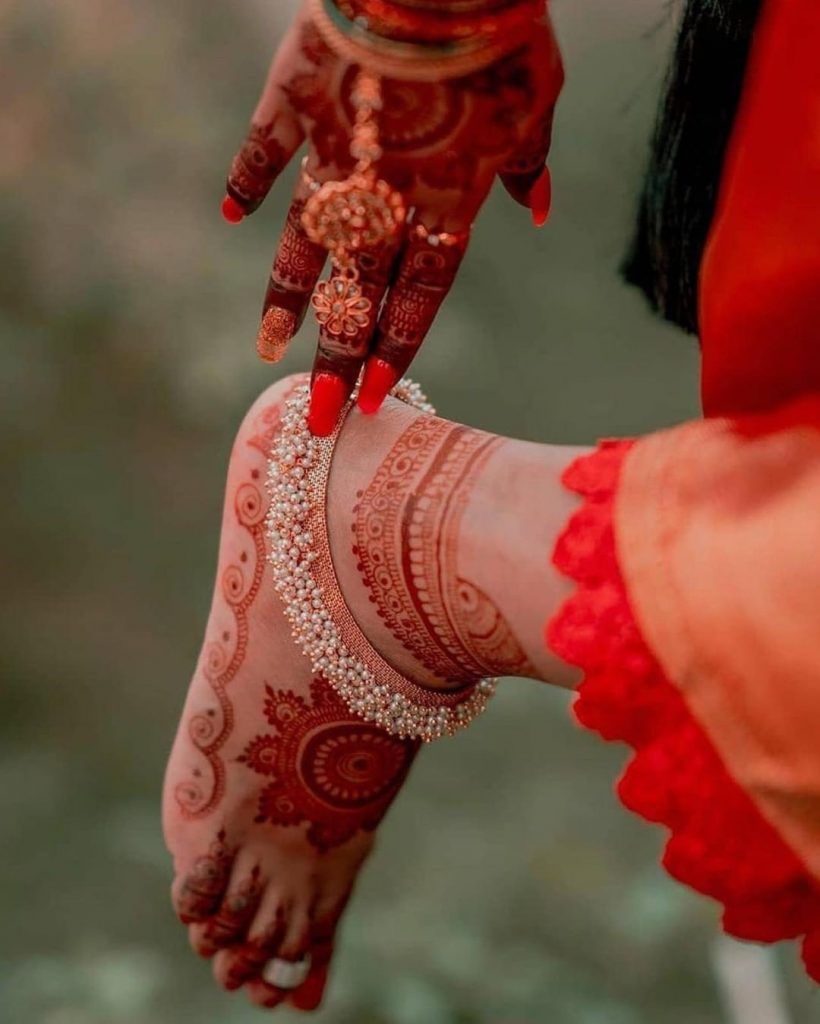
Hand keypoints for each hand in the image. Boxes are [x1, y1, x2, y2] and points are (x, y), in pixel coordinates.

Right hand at [223, 3, 562, 433]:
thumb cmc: (504, 32)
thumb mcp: (537, 102)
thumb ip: (528, 165)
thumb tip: (536, 209)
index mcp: (447, 199)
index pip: (418, 296)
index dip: (393, 349)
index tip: (371, 398)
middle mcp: (387, 192)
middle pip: (358, 293)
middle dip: (337, 356)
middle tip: (315, 413)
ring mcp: (336, 152)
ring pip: (307, 243)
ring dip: (288, 297)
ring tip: (268, 345)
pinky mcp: (295, 100)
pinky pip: (262, 149)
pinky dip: (245, 178)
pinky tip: (226, 214)